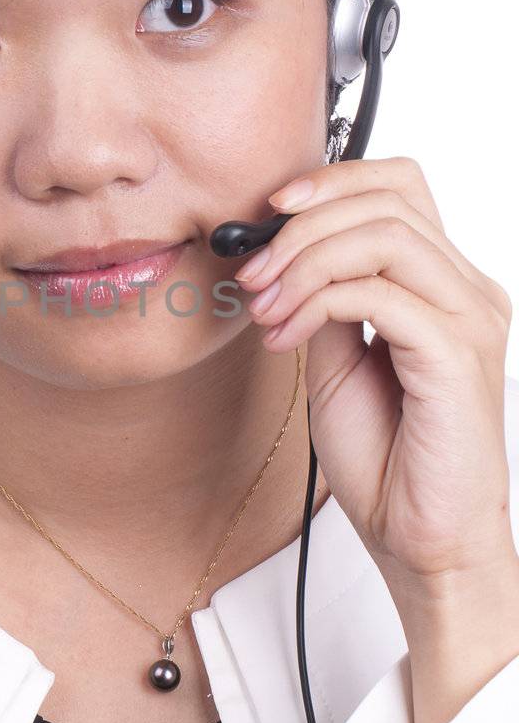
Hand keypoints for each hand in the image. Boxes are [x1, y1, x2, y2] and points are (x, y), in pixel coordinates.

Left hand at [232, 156, 517, 608]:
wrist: (422, 541)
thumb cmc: (389, 460)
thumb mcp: (336, 362)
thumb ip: (323, 301)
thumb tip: (283, 257)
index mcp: (444, 285)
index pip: (400, 186)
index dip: (331, 181)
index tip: (268, 211)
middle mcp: (467, 292)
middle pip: (390, 197)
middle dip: (302, 226)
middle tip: (253, 273)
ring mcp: (469, 320)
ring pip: (385, 235)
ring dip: (305, 262)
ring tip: (267, 308)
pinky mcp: (455, 357)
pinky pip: (379, 295)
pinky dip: (317, 303)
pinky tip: (287, 337)